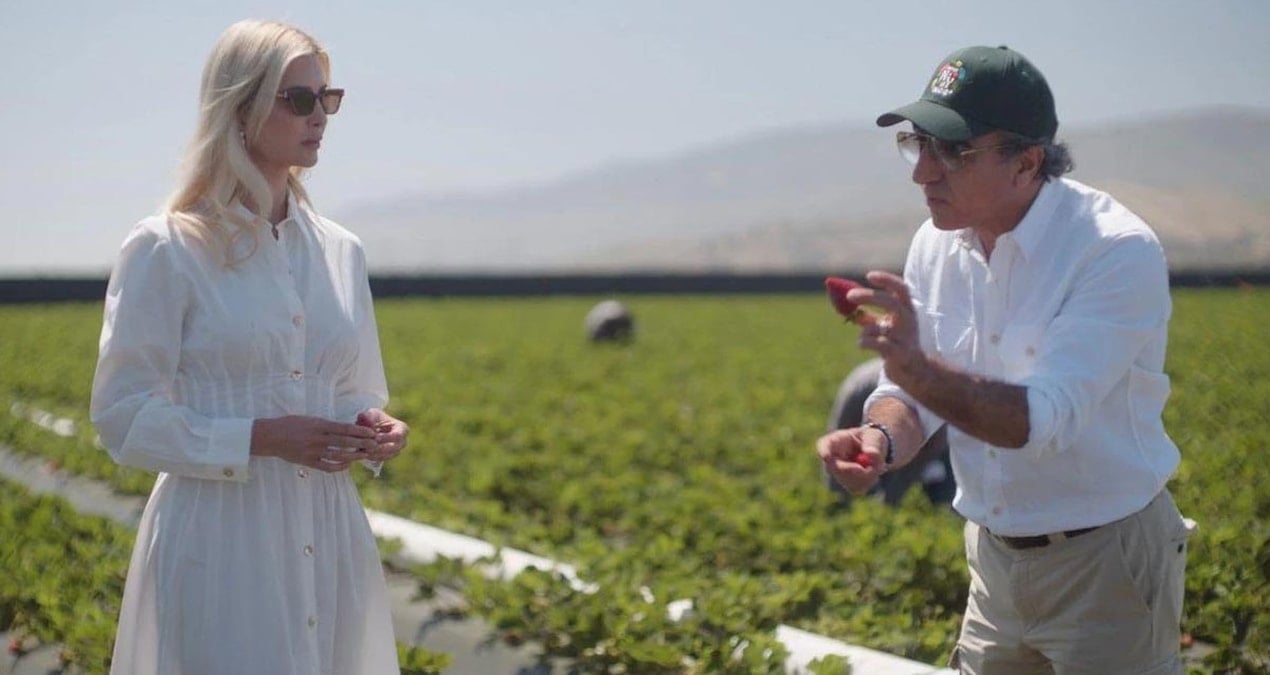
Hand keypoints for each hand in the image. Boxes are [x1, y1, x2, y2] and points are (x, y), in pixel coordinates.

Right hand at [251, 415, 377, 471]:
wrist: (270, 436)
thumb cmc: (291, 424)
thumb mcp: (310, 419)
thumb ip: (326, 424)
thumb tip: (345, 428)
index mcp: (319, 425)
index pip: (345, 428)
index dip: (360, 431)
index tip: (371, 432)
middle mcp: (318, 438)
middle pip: (345, 442)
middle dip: (361, 443)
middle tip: (374, 444)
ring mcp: (313, 451)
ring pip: (338, 455)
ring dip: (353, 456)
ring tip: (364, 455)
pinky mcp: (308, 462)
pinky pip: (327, 466)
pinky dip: (339, 467)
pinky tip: (347, 465)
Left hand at [355, 408, 408, 461]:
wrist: (371, 426)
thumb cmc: (374, 418)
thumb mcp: (372, 414)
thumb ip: (369, 416)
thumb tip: (364, 419)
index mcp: (403, 429)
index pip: (397, 436)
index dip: (386, 438)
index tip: (375, 438)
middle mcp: (403, 441)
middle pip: (393, 448)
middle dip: (380, 448)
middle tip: (367, 447)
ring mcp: (397, 450)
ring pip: (387, 455)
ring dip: (375, 454)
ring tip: (363, 450)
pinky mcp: (388, 456)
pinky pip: (382, 459)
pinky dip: (372, 457)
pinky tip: (363, 453)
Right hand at [817, 426, 887, 494]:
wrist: (873, 452)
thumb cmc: (870, 438)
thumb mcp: (874, 435)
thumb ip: (873, 442)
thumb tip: (871, 453)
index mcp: (834, 441)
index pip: (823, 446)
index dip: (824, 451)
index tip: (826, 456)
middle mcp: (831, 460)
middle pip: (836, 469)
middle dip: (855, 471)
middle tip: (873, 468)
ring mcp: (837, 474)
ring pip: (849, 481)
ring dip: (867, 475)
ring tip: (875, 464)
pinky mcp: (847, 485)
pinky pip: (857, 488)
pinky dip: (869, 481)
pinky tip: (871, 472)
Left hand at [847, 270, 927, 388]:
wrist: (913, 370)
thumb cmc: (895, 343)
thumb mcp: (884, 325)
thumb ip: (867, 315)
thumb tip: (843, 303)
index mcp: (907, 310)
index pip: (901, 289)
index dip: (887, 280)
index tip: (869, 276)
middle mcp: (909, 321)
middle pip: (891, 303)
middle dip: (869, 296)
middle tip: (849, 296)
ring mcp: (906, 338)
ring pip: (879, 327)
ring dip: (865, 330)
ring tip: (864, 337)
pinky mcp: (901, 354)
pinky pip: (878, 343)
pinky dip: (864, 342)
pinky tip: (862, 344)